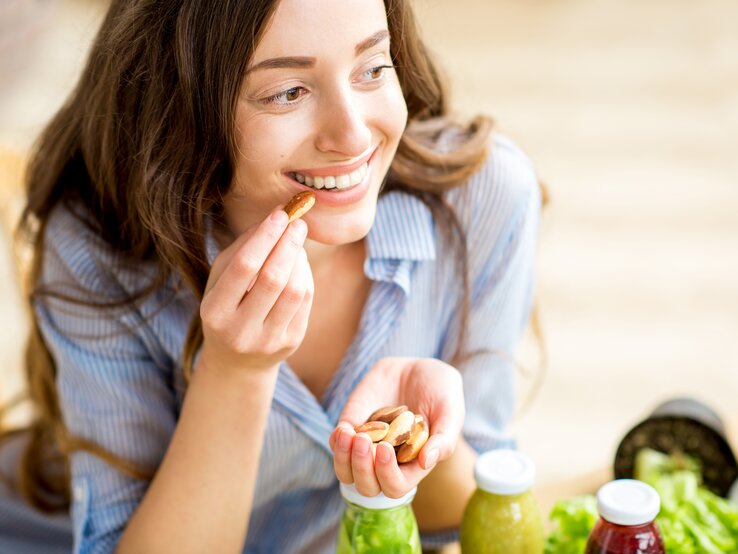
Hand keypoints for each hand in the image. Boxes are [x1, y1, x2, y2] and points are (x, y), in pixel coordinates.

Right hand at [197, 209, 312, 374]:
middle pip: (273, 279)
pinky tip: (299, 262)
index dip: (265, 237)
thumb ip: (241, 248)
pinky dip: (305, 274)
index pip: (244, 267)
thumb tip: (274, 218)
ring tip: (296, 241)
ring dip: (300, 259)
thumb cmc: (226, 308)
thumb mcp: (219, 280)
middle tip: (298, 222)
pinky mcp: (291, 342)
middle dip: (288, 245)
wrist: (237, 362)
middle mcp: (240, 331)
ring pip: (294, 290)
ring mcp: (268, 340)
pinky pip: (305, 301)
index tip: (280, 214)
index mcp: (214, 312)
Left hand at [329, 357, 464, 497]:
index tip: (386, 448)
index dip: (388, 475)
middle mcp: (387, 461)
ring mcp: (368, 446)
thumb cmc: (441, 392)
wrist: (419, 367)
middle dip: (362, 468)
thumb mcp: (451, 411)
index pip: (395, 487)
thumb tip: (426, 462)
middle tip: (365, 442)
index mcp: (412, 465)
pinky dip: (336, 442)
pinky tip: (343, 429)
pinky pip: (336, 445)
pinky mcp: (353, 426)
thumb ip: (445, 439)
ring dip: (343, 459)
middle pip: (367, 486)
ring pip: (346, 472)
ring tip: (349, 435)